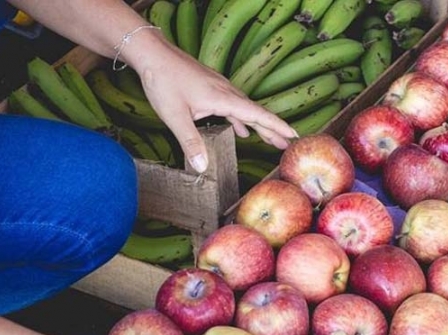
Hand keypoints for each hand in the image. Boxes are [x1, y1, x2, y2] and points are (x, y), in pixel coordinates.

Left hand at [128, 34, 297, 172]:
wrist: (153, 55)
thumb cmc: (164, 81)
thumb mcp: (176, 116)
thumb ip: (191, 142)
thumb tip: (203, 167)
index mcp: (223, 98)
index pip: (258, 114)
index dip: (277, 125)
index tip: (294, 134)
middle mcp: (226, 92)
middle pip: (256, 112)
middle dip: (272, 129)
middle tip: (288, 144)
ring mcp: (219, 88)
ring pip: (245, 109)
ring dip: (258, 124)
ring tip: (270, 139)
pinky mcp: (210, 87)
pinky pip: (232, 105)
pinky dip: (240, 119)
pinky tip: (240, 129)